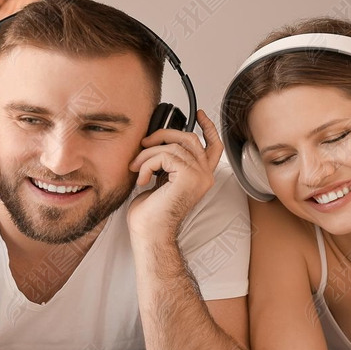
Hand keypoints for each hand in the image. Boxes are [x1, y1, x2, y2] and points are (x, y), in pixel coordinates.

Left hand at [125, 107, 221, 243]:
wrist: (150, 234)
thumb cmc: (152, 214)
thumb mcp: (162, 179)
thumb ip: (169, 161)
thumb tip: (158, 141)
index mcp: (201, 176)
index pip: (213, 146)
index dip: (208, 127)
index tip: (200, 115)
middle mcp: (205, 175)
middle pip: (190, 138)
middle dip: (163, 135)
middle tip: (145, 143)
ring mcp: (199, 176)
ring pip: (173, 145)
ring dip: (148, 154)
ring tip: (137, 169)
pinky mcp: (188, 176)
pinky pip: (165, 155)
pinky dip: (148, 163)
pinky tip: (142, 179)